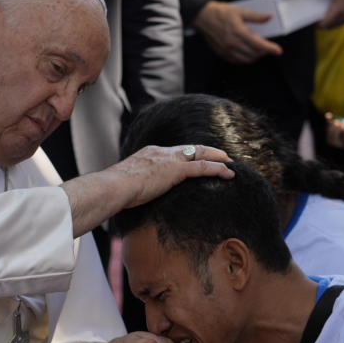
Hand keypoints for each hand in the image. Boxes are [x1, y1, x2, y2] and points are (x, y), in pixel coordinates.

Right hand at [108, 145, 232, 210]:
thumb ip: (138, 185)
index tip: (197, 157)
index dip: (189, 154)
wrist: (114, 186)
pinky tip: (228, 174)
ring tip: (230, 164)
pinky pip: (202, 167)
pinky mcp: (175, 170)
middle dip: (207, 151)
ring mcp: (169, 160)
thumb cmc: (116, 190)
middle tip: (222, 156)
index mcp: (149, 153)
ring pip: (200, 155)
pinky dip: (217, 169)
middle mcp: (161, 152)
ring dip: (217, 159)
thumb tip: (138, 194)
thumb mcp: (129, 184)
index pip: (174, 151)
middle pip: (190, 148)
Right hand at [192, 0, 282, 63]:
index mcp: (238, 32)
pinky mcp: (221, 53)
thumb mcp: (240, 11)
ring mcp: (226, 50)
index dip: (270, 49)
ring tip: (258, 51)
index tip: (278, 51)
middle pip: (254, 54)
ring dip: (255, 57)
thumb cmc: (219, 13)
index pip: (259, 44)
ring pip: (246, 60)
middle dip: (264, 52)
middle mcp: (232, 43)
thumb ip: (256, 16)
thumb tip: (268, 17)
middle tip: (268, 48)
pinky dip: (245, 59)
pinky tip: (247, 53)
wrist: (203, 17)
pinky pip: (236, 61)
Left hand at [317, 0, 343, 27]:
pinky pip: (341, 23)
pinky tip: (333, 12)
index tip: (312, 18)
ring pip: (335, 25)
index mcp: (340, 9)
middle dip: (322, 22)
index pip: (325, 24)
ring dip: (329, 22)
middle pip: (328, 26)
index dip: (317, 23)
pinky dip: (336, 20)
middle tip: (316, 14)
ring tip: (324, 13)